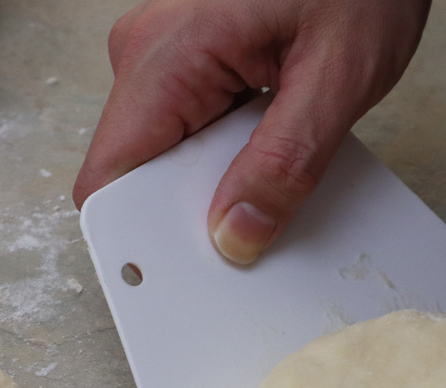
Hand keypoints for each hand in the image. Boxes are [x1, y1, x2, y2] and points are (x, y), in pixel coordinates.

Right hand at [73, 0, 431, 263]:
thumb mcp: (336, 76)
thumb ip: (285, 164)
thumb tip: (236, 235)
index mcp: (165, 58)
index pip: (108, 177)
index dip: (137, 236)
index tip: (180, 274)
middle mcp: (147, 56)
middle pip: (137, 173)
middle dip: (191, 211)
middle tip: (260, 218)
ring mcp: (165, 57)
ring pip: (165, 154)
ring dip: (215, 180)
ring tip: (279, 163)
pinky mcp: (190, 60)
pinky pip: (189, 129)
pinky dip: (226, 154)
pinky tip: (273, 145)